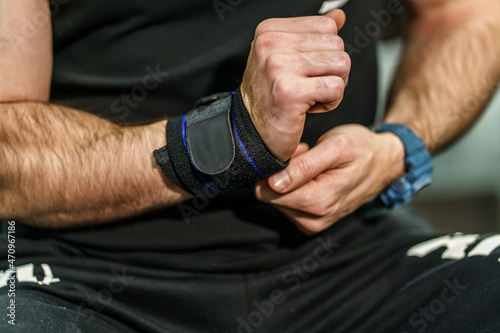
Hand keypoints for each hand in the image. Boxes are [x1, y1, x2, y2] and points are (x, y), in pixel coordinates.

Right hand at [240, 10, 349, 160]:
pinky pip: (336, 88)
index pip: (327, 27)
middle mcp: (271, 45)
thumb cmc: (270, 96)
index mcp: (269, 31)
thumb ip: (312, 34)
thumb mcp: (286, 57)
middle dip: (331, 71)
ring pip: (341, 65)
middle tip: (308, 87)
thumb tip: (339, 15)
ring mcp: (279, 67)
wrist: (251, 132)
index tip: (304, 71)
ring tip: (309, 97)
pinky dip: (330, 103)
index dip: (324, 52)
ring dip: (332, 87)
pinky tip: (309, 108)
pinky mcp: (291, 92)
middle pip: (337, 46)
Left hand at [254, 124, 405, 233]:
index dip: (274, 168)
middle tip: (304, 154)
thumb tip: (273, 183)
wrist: (384, 164)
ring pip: (276, 201)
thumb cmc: (361, 149)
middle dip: (280, 173)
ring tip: (310, 162)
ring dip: (287, 179)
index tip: (295, 153)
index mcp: (318, 202)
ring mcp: (312, 224)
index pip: (268, 192)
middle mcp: (313, 220)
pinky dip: (293, 187)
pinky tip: (310, 174)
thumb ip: (304, 166)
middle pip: (270, 197)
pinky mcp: (310, 222)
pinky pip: (287, 204)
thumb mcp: (336, 147)